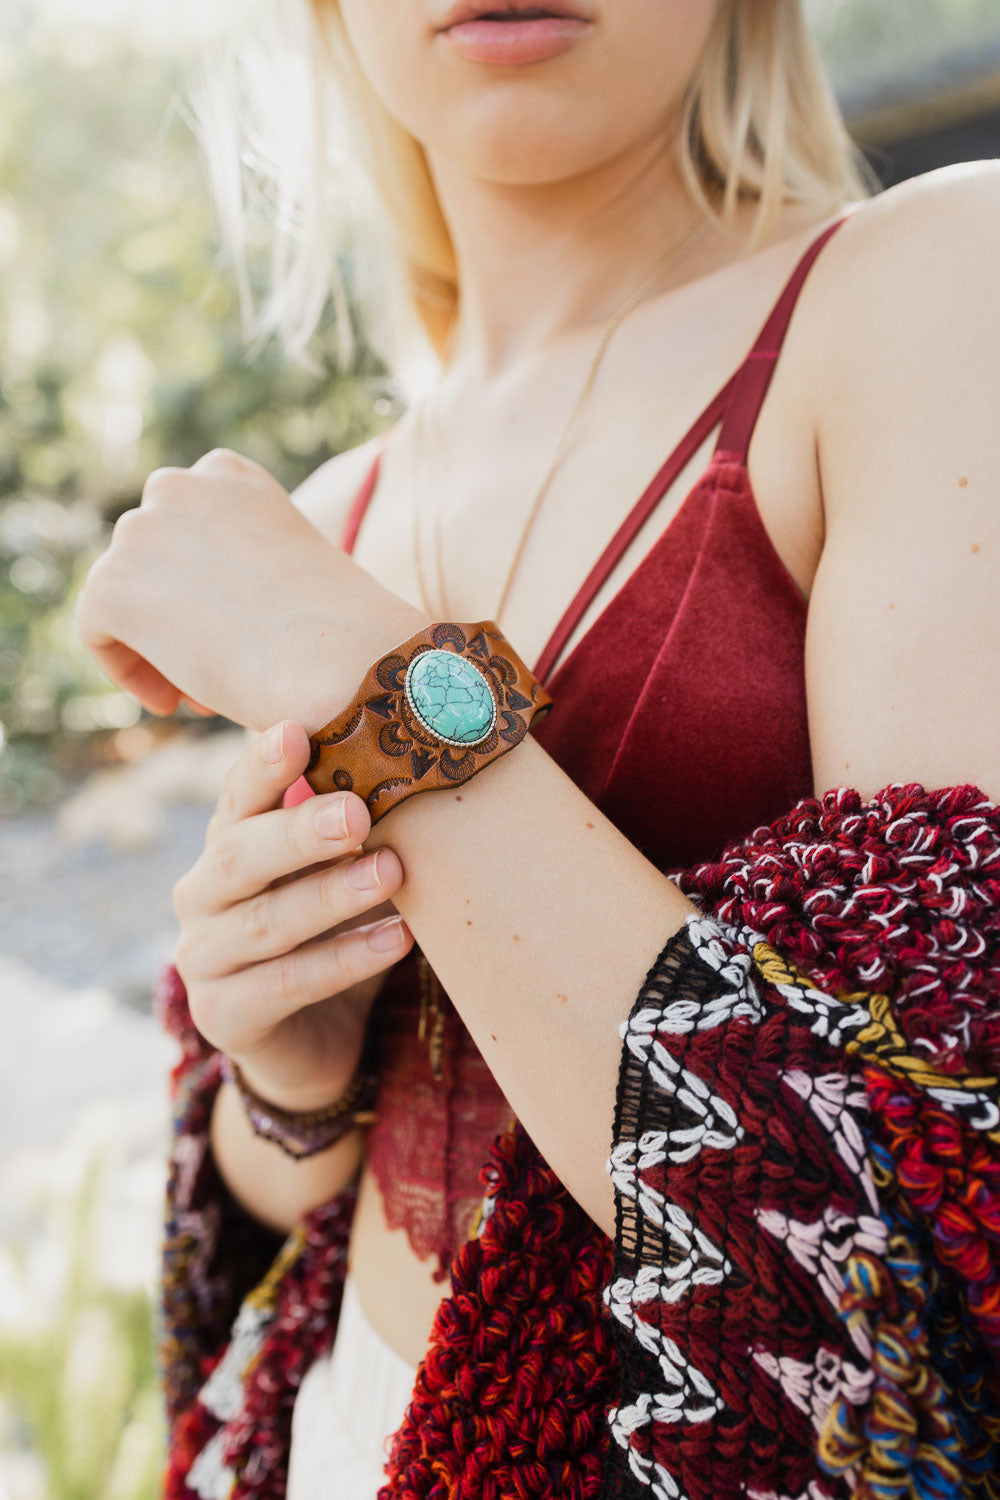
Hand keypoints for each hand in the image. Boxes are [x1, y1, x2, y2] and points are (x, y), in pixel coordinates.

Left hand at [73, 448, 424, 730]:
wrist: (341, 660)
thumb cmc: (341, 632)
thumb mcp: (292, 569)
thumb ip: (242, 563)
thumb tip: (205, 598)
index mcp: (228, 475)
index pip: (185, 526)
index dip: (201, 586)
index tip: (232, 633)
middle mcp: (178, 487)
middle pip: (150, 560)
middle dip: (177, 614)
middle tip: (215, 670)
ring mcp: (140, 531)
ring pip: (124, 597)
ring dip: (158, 645)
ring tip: (204, 691)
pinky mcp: (112, 585)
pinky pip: (98, 632)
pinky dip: (130, 670)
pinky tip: (176, 701)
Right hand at [171, 719, 413, 1110]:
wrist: (315, 1039)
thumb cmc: (333, 929)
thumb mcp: (339, 871)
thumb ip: (354, 823)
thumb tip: (412, 753)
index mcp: (228, 843)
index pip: (239, 797)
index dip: (263, 765)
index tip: (297, 731)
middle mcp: (203, 894)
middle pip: (240, 856)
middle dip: (298, 832)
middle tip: (357, 811)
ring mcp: (205, 958)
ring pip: (267, 923)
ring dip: (332, 896)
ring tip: (391, 871)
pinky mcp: (225, 1016)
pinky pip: (288, 985)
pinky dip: (345, 961)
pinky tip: (397, 940)